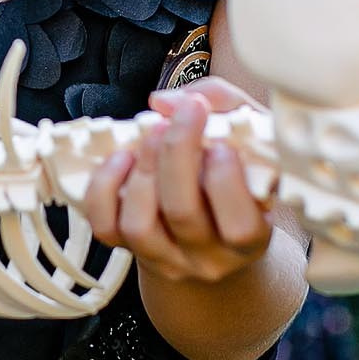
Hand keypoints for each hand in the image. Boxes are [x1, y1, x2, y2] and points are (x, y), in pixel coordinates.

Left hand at [82, 78, 276, 284]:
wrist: (214, 228)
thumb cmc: (239, 176)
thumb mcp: (253, 141)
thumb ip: (224, 105)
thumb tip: (166, 102)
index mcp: (250, 240)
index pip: (239, 228)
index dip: (226, 180)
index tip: (221, 143)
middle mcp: (206, 257)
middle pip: (182, 214)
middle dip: (177, 153)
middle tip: (182, 116)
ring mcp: (163, 257)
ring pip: (140, 225)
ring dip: (142, 169)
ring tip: (152, 132)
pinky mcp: (127, 248)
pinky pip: (105, 225)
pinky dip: (105, 187)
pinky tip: (122, 157)